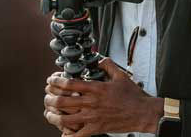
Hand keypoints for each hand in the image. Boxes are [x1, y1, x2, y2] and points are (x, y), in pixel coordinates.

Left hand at [43, 58, 163, 136]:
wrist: (143, 112)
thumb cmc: (134, 96)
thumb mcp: (122, 76)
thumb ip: (109, 66)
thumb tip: (100, 60)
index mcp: (97, 88)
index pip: (70, 83)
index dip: (56, 81)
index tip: (51, 80)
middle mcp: (92, 103)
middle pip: (63, 101)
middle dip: (50, 98)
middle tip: (47, 97)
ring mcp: (93, 117)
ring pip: (65, 119)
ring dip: (53, 116)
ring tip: (49, 113)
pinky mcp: (96, 128)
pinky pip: (77, 135)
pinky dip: (68, 135)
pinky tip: (63, 133)